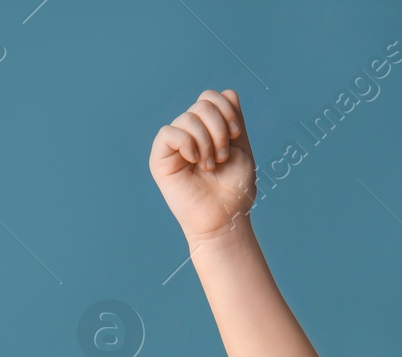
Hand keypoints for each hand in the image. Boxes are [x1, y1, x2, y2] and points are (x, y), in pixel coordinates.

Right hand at [149, 89, 255, 243]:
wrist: (225, 219)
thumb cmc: (235, 191)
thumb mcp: (241, 150)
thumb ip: (234, 121)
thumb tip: (229, 92)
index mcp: (210, 130)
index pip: (213, 97)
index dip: (227, 110)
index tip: (236, 135)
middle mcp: (191, 133)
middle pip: (202, 102)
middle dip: (219, 127)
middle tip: (222, 156)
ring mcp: (175, 145)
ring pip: (188, 117)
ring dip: (206, 142)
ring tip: (210, 165)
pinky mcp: (160, 158)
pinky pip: (169, 132)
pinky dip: (187, 143)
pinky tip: (194, 161)